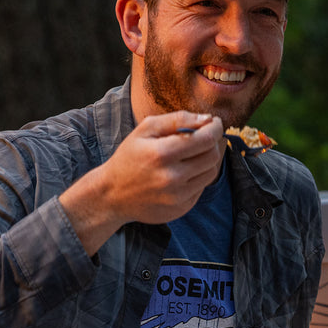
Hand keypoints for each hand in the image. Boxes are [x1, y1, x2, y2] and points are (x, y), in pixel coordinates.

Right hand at [61, 112, 225, 254]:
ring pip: (211, 172)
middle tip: (205, 136)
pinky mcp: (181, 208)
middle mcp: (172, 178)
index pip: (206, 138)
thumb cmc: (130, 156)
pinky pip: (202, 188)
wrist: (113, 194)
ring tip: (194, 153)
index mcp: (161, 154)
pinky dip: (198, 176)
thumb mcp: (145, 129)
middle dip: (213, 142)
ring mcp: (178, 196)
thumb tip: (207, 119)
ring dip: (208, 160)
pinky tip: (184, 171)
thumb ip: (178, 119)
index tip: (215, 122)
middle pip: (212, 156)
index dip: (215, 127)